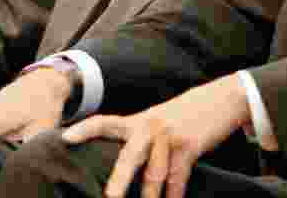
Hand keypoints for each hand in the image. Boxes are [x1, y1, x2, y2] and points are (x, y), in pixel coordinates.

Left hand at [61, 74, 250, 197]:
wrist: (220, 99)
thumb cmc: (182, 116)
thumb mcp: (156, 120)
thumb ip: (138, 137)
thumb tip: (121, 163)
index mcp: (137, 121)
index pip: (105, 123)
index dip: (85, 130)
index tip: (66, 138)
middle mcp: (150, 127)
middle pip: (130, 156)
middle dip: (119, 179)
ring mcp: (170, 138)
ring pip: (155, 175)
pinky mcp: (189, 147)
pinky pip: (178, 179)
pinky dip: (174, 196)